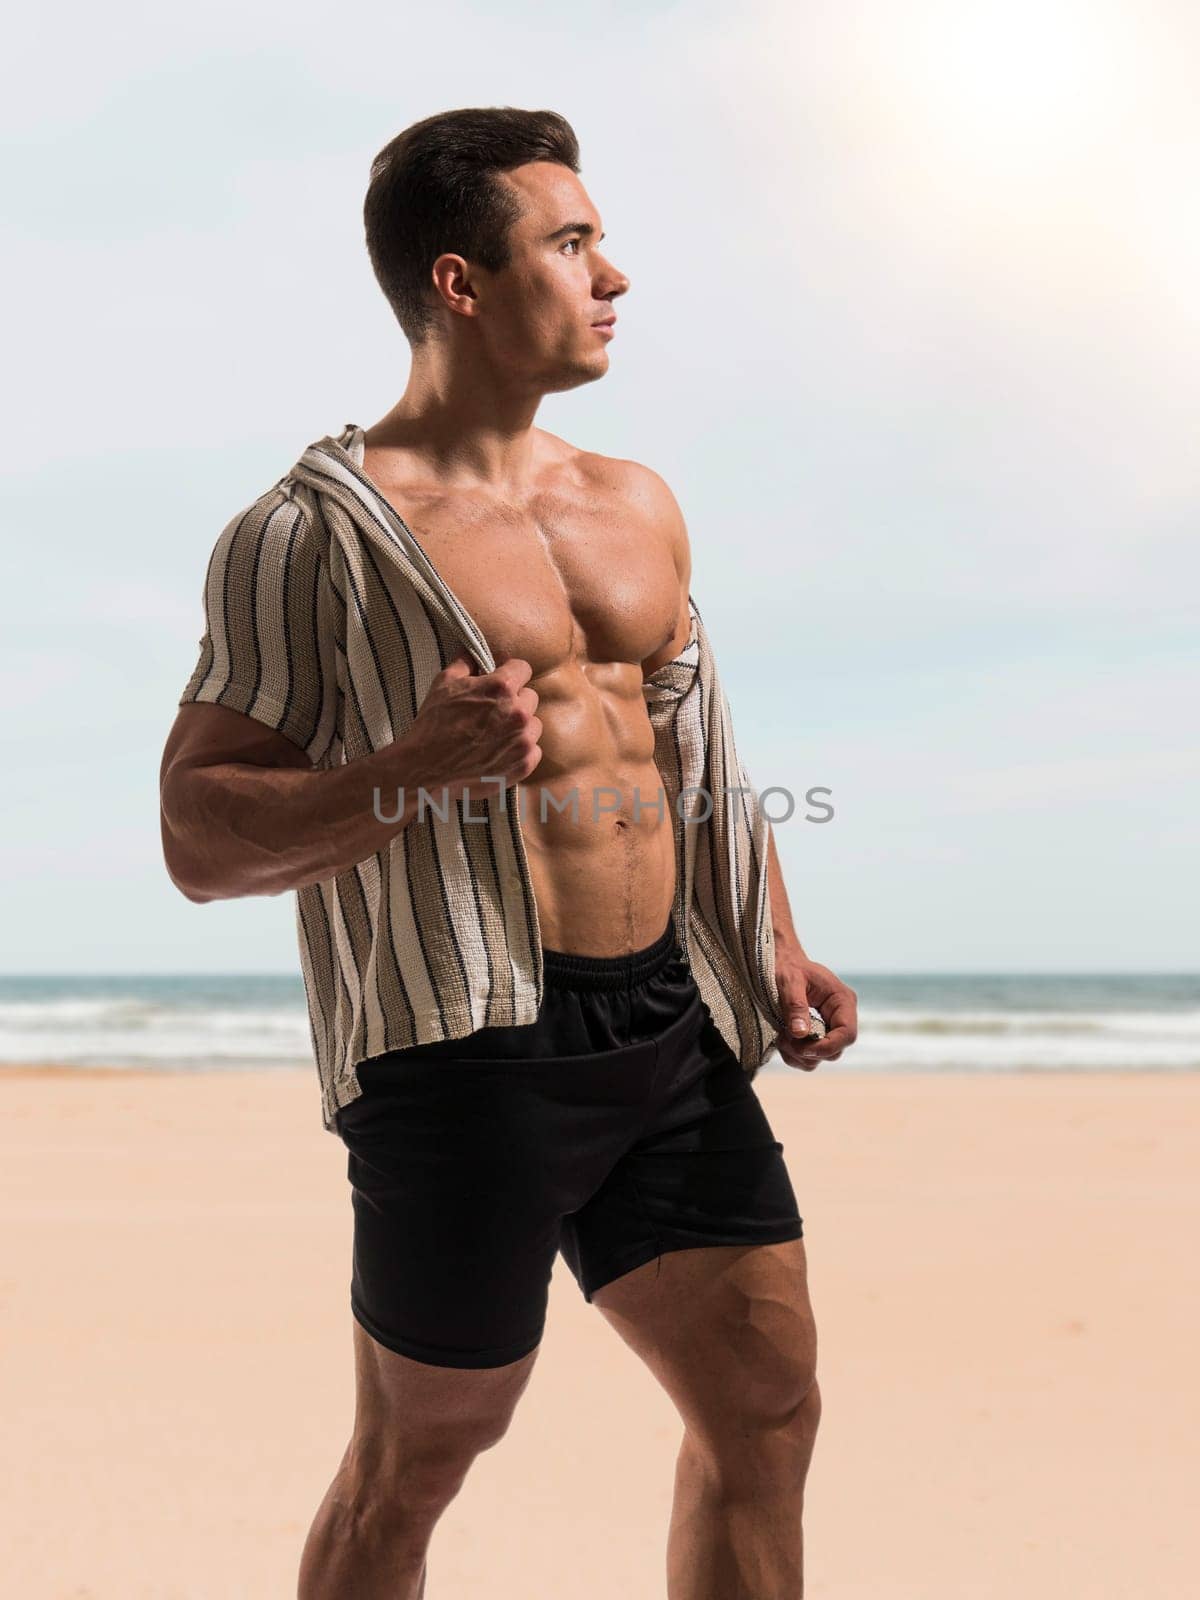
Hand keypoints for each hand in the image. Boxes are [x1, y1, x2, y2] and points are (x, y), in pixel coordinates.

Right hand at [400, 651, 543, 807]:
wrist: (426, 770)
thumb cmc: (433, 725)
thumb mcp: (443, 684)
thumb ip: (465, 662)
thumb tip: (474, 650)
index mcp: (501, 688)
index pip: (523, 668)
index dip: (510, 672)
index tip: (502, 680)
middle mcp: (518, 713)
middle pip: (530, 697)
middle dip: (514, 700)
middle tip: (492, 711)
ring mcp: (523, 741)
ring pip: (534, 724)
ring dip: (519, 726)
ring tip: (495, 733)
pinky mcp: (523, 765)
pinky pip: (534, 750)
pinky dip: (520, 750)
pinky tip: (499, 751)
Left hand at [772, 950, 857, 1070]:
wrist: (783, 963)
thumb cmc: (788, 967)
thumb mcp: (789, 981)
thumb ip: (795, 1006)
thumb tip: (801, 1034)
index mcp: (842, 1000)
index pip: (847, 1034)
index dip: (827, 1046)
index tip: (802, 1047)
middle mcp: (840, 1017)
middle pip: (835, 1051)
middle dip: (808, 1051)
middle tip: (784, 1038)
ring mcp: (830, 1028)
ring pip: (822, 1058)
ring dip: (799, 1055)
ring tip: (781, 1037)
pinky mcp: (817, 1036)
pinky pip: (810, 1058)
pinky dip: (795, 1056)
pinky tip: (783, 1040)